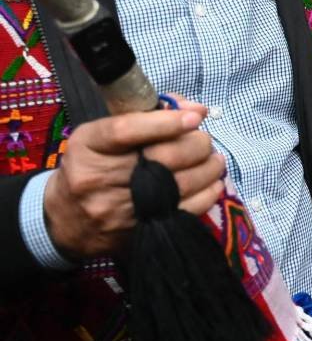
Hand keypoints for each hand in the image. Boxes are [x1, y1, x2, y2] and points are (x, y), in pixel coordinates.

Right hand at [43, 98, 222, 259]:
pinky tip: (212, 182)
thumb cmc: (94, 164)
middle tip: (204, 141)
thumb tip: (197, 110)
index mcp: (89, 146)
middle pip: (162, 158)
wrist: (68, 218)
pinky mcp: (137, 230)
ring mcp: (117, 209)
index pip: (126, 130)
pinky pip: (184, 211)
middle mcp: (98, 178)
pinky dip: (207, 193)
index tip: (194, 117)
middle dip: (196, 144)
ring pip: (179, 185)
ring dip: (208, 168)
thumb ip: (149, 114)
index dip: (165, 123)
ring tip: (214, 159)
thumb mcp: (105, 133)